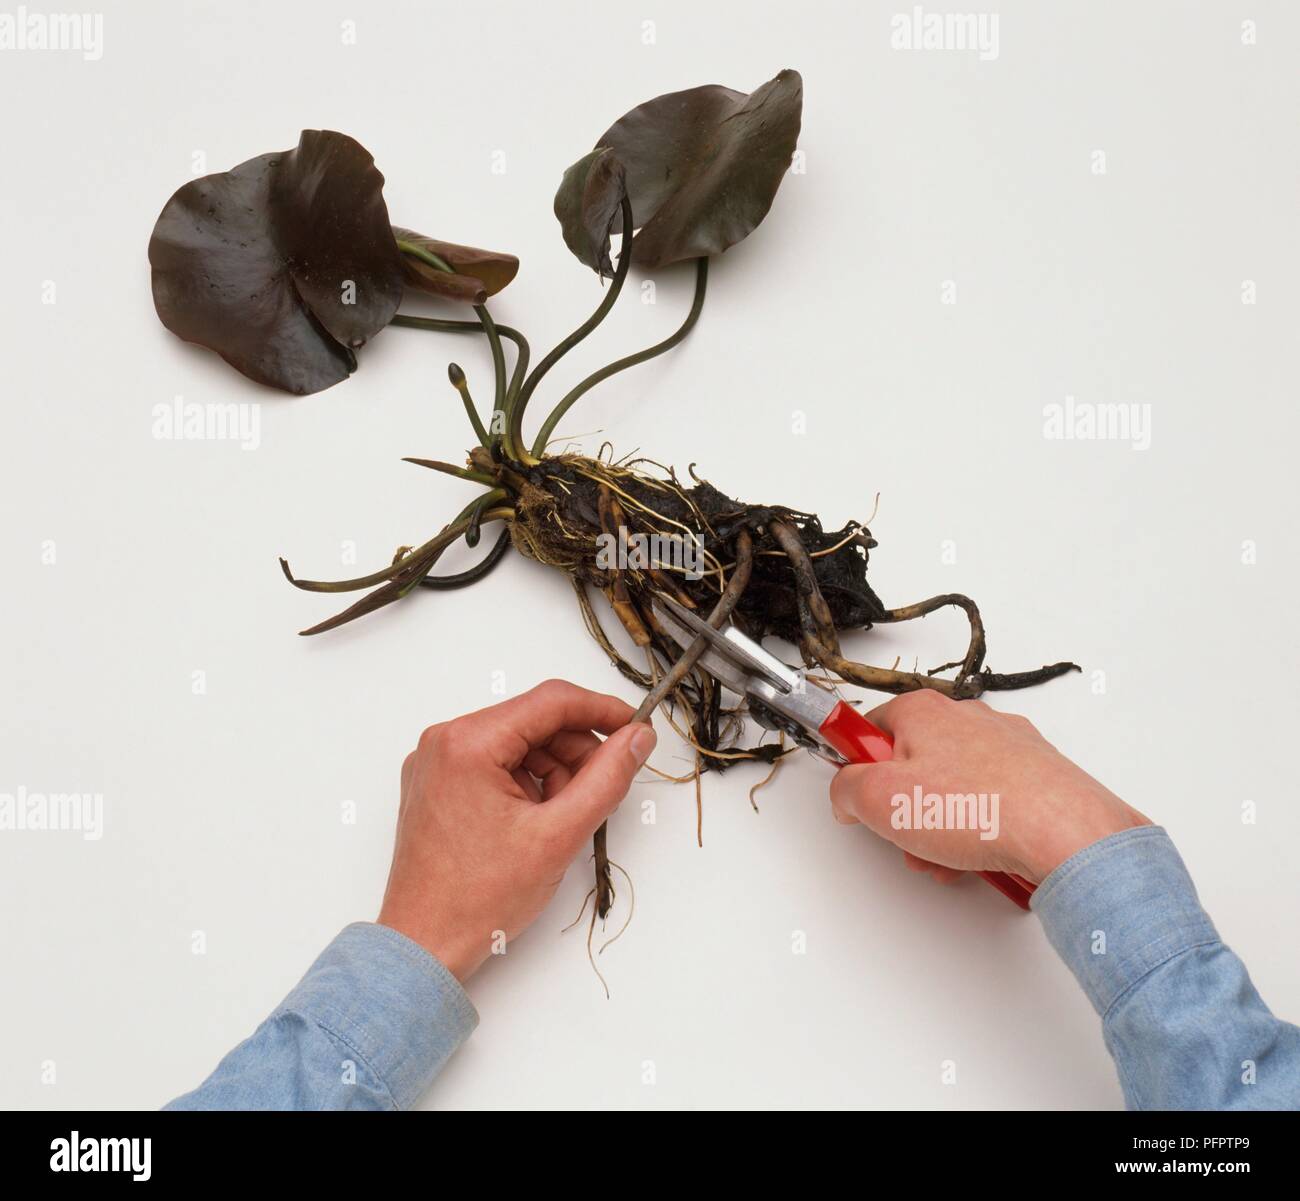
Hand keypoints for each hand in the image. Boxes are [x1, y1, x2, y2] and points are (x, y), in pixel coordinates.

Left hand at [378, 679, 655, 979]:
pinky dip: (526, 783)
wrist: (423, 947)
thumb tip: (637, 738)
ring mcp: (435, 764)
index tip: (636, 728)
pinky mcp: (437, 785)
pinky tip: (538, 820)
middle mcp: (444, 742)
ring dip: (553, 770)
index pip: (551, 701)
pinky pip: (494, 764)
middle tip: (604, 788)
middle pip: (534, 721)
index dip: (602, 710)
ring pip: (517, 743)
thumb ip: (607, 778)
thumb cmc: (477, 899)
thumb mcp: (558, 835)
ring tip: (563, 818)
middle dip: (576, 751)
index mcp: (467, 743)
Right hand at [829, 690, 1149, 886]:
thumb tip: (846, 793)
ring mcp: (1007, 746)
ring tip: (949, 861)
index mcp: (924, 711)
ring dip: (941, 830)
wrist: (1064, 832)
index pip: (870, 730)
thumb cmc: (979, 808)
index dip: (858, 767)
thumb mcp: (879, 800)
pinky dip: (981, 831)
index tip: (858, 792)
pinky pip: (992, 803)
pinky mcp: (1037, 775)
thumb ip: (846, 790)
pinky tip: (983, 858)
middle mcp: (967, 719)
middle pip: (914, 764)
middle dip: (905, 811)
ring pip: (955, 789)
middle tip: (906, 839)